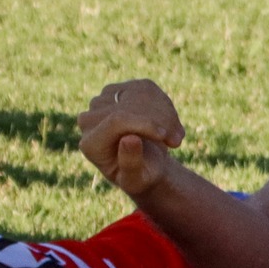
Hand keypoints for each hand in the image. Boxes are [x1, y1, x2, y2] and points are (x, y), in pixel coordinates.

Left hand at [79, 80, 184, 196]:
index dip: (146, 124)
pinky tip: (170, 122)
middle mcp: (90, 119)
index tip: (167, 135)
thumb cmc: (140, 176)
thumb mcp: (136, 179)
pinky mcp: (117, 90)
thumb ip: (130, 163)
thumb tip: (129, 138)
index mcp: (90, 143)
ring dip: (166, 112)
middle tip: (178, 140)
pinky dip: (164, 104)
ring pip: (139, 93)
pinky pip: (146, 88)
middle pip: (130, 106)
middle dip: (160, 120)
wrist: (145, 164)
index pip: (118, 120)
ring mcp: (102, 102)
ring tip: (177, 135)